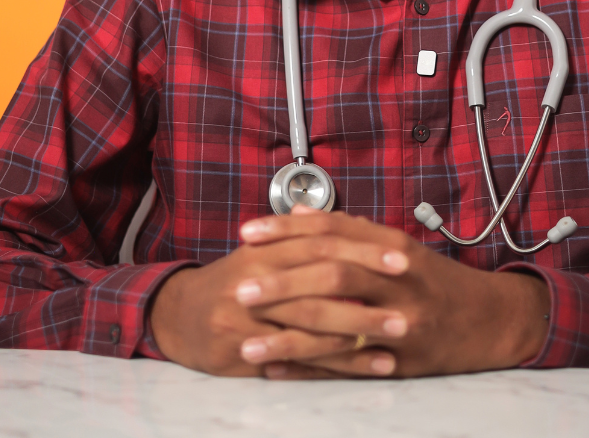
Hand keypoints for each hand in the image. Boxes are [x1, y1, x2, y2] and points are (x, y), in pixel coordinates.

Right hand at [148, 215, 410, 376]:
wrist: (180, 316)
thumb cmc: (233, 280)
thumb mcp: (265, 250)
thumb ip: (305, 239)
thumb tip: (353, 224)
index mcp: (266, 249)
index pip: (322, 244)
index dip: (363, 251)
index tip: (402, 258)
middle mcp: (255, 280)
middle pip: (320, 285)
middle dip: (368, 295)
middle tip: (409, 302)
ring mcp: (247, 319)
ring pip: (312, 326)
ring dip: (359, 333)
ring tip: (398, 335)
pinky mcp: (243, 352)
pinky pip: (299, 360)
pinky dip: (339, 363)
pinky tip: (371, 364)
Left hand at [234, 207, 550, 378]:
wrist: (487, 320)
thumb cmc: (433, 279)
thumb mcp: (398, 246)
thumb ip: (352, 232)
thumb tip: (302, 215)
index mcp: (391, 246)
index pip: (332, 231)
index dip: (287, 230)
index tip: (248, 234)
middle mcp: (397, 281)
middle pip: (332, 274)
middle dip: (282, 281)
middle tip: (240, 288)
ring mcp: (400, 324)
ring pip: (336, 327)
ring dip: (286, 337)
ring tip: (244, 344)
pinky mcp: (400, 363)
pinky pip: (346, 368)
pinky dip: (308, 370)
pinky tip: (275, 371)